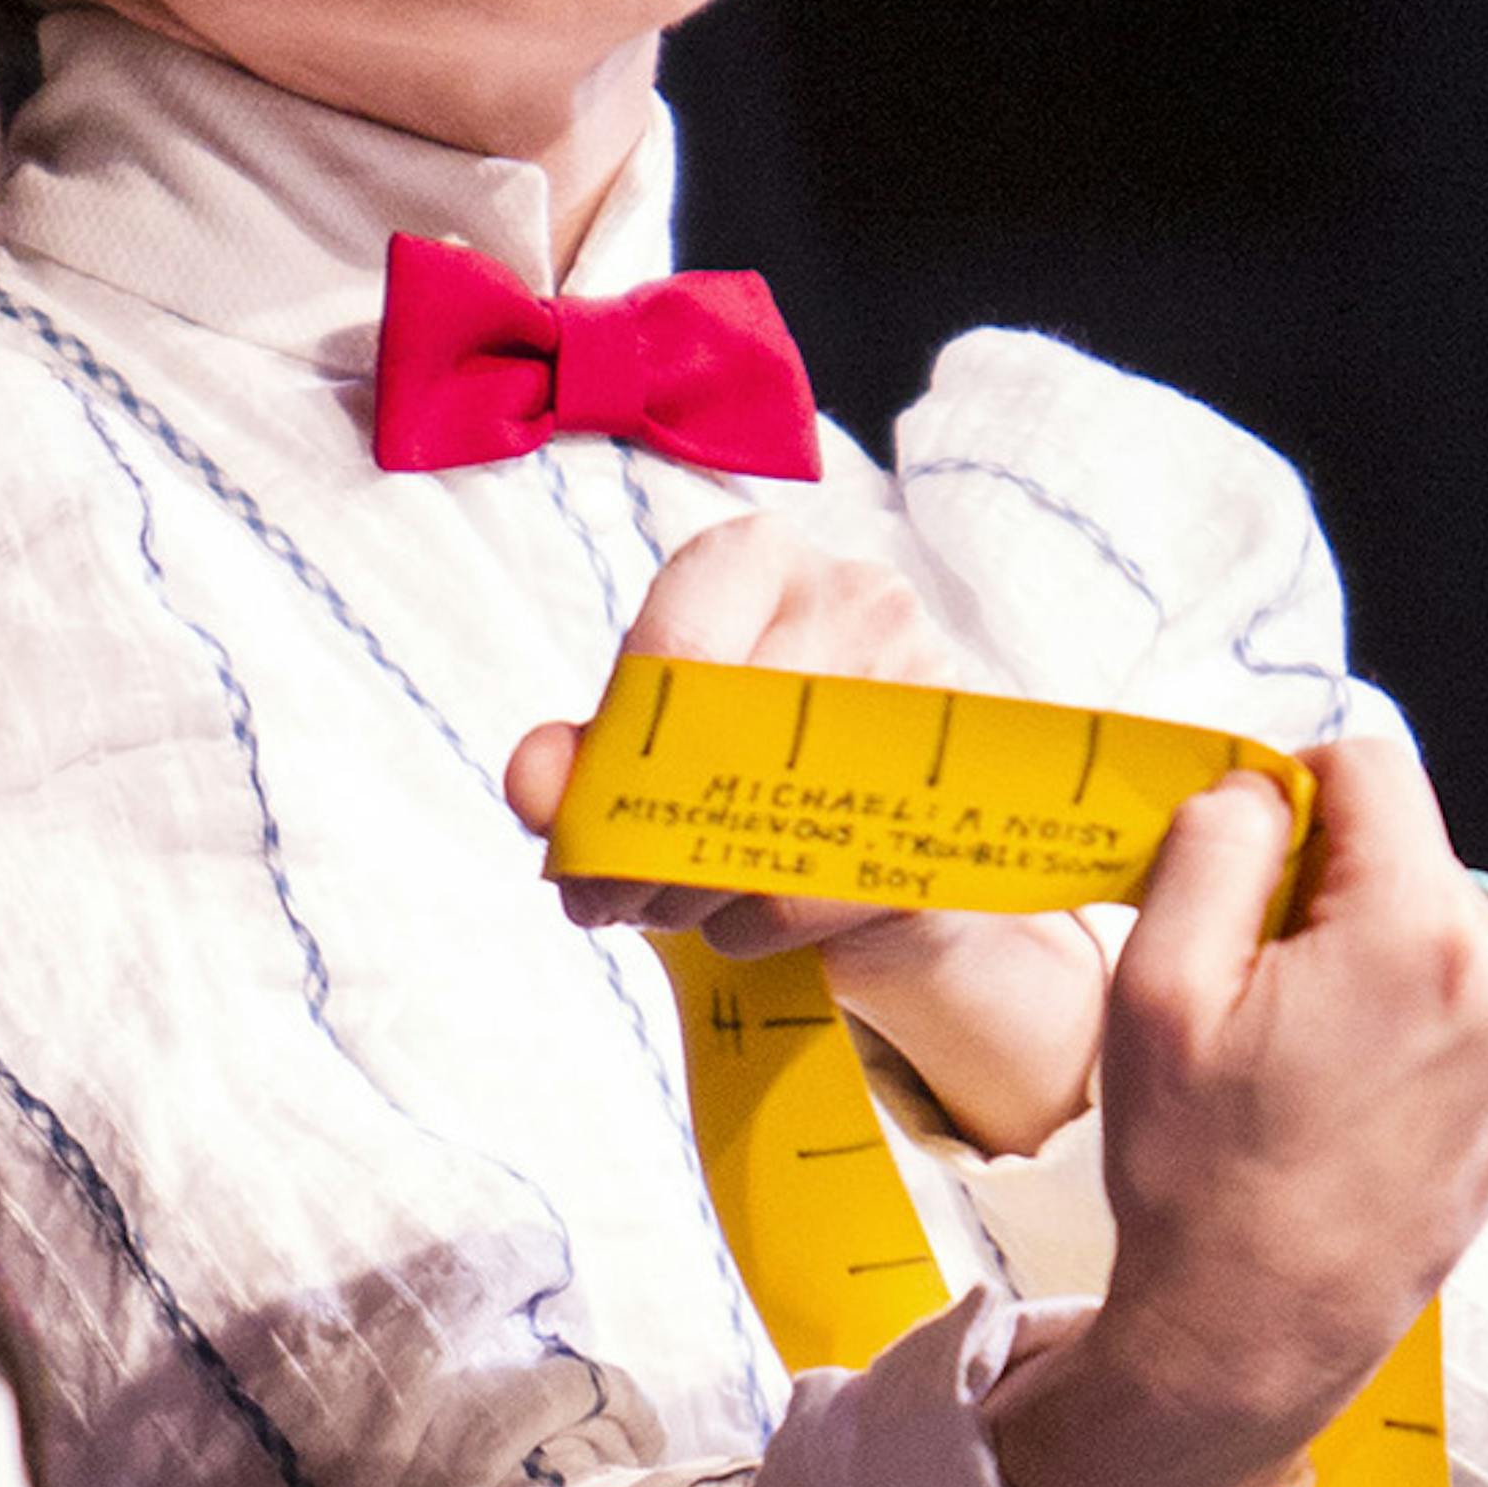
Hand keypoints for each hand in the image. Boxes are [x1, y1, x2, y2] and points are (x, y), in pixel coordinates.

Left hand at [506, 514, 1108, 1154]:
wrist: (888, 847)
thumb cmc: (750, 772)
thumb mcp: (649, 755)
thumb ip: (581, 762)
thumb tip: (533, 785)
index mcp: (758, 561)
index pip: (671, 648)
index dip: (612, 759)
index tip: (577, 834)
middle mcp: (855, 597)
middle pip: (718, 736)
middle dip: (638, 841)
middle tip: (605, 900)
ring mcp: (924, 687)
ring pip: (769, 809)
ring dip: (689, 889)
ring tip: (666, 910)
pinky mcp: (954, 795)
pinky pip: (820, 877)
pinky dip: (753, 922)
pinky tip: (736, 925)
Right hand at [993, 740, 1487, 1486]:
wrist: (1261, 1331)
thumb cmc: (1203, 1178)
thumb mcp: (1157, 988)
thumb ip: (1212, 844)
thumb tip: (1260, 786)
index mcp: (1420, 932)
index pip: (1367, 767)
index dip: (1286, 797)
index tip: (1241, 877)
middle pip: (1406, 848)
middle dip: (1326, 892)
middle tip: (1256, 996)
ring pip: (1437, 916)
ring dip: (1368, 951)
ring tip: (1304, 1054)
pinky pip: (1469, 986)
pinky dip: (1409, 1007)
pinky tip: (1350, 1084)